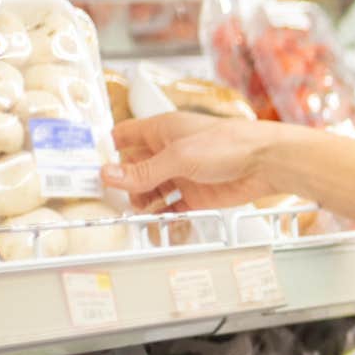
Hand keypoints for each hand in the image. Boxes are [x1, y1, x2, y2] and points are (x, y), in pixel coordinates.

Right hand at [105, 112, 293, 212]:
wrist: (268, 162)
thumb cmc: (229, 144)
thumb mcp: (179, 156)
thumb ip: (144, 170)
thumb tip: (108, 175)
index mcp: (161, 131)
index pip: (123, 137)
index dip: (105, 150)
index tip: (86, 167)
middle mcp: (169, 152)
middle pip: (133, 169)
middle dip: (122, 183)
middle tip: (107, 200)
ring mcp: (182, 174)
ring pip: (150, 190)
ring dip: (140, 202)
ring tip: (132, 214)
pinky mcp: (196, 195)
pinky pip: (171, 207)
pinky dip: (161, 216)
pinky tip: (152, 224)